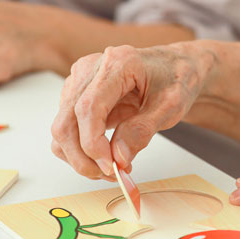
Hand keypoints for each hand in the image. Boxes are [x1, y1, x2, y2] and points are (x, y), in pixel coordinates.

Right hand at [50, 43, 211, 180]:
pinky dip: (80, 150)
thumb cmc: (176, 78)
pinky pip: (67, 129)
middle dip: (84, 157)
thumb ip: (143, 130)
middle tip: (111, 175)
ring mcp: (80, 81)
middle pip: (66, 122)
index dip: (93, 143)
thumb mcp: (171, 106)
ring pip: (62, 129)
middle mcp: (90, 69)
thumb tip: (118, 158)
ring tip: (111, 167)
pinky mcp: (77, 95)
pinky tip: (104, 156)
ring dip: (80, 157)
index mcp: (117, 63)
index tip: (110, 167)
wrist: (176, 67)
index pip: (88, 107)